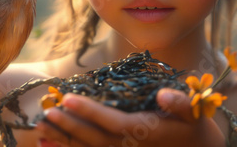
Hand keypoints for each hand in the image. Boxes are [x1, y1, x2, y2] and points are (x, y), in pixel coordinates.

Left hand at [36, 88, 224, 146]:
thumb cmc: (196, 127)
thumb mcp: (195, 112)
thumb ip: (181, 103)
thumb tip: (163, 95)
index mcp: (145, 131)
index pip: (112, 122)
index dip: (90, 112)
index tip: (69, 98)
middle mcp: (131, 146)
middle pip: (94, 139)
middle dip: (69, 126)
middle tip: (47, 111)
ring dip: (64, 139)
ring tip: (41, 126)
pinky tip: (50, 145)